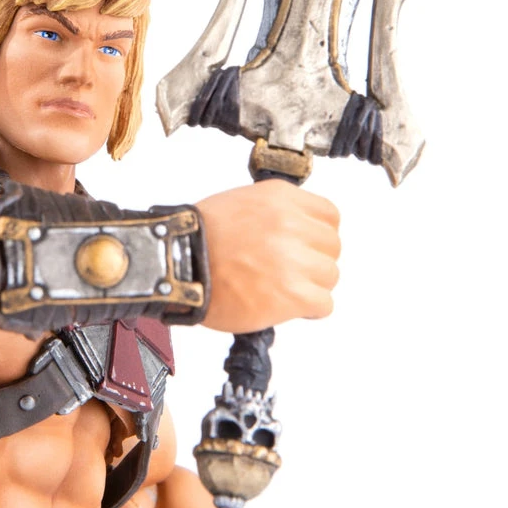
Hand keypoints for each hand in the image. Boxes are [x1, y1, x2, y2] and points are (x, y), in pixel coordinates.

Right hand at [196, 179, 340, 333]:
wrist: (176, 264)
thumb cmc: (198, 237)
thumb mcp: (241, 202)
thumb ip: (275, 212)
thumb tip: (298, 229)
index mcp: (280, 198)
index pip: (329, 215)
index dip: (318, 234)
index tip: (308, 244)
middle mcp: (291, 224)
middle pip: (331, 247)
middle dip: (314, 260)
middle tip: (291, 270)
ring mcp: (294, 259)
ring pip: (330, 276)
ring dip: (311, 285)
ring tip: (283, 289)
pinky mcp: (293, 293)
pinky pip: (324, 304)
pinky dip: (310, 309)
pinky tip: (288, 306)